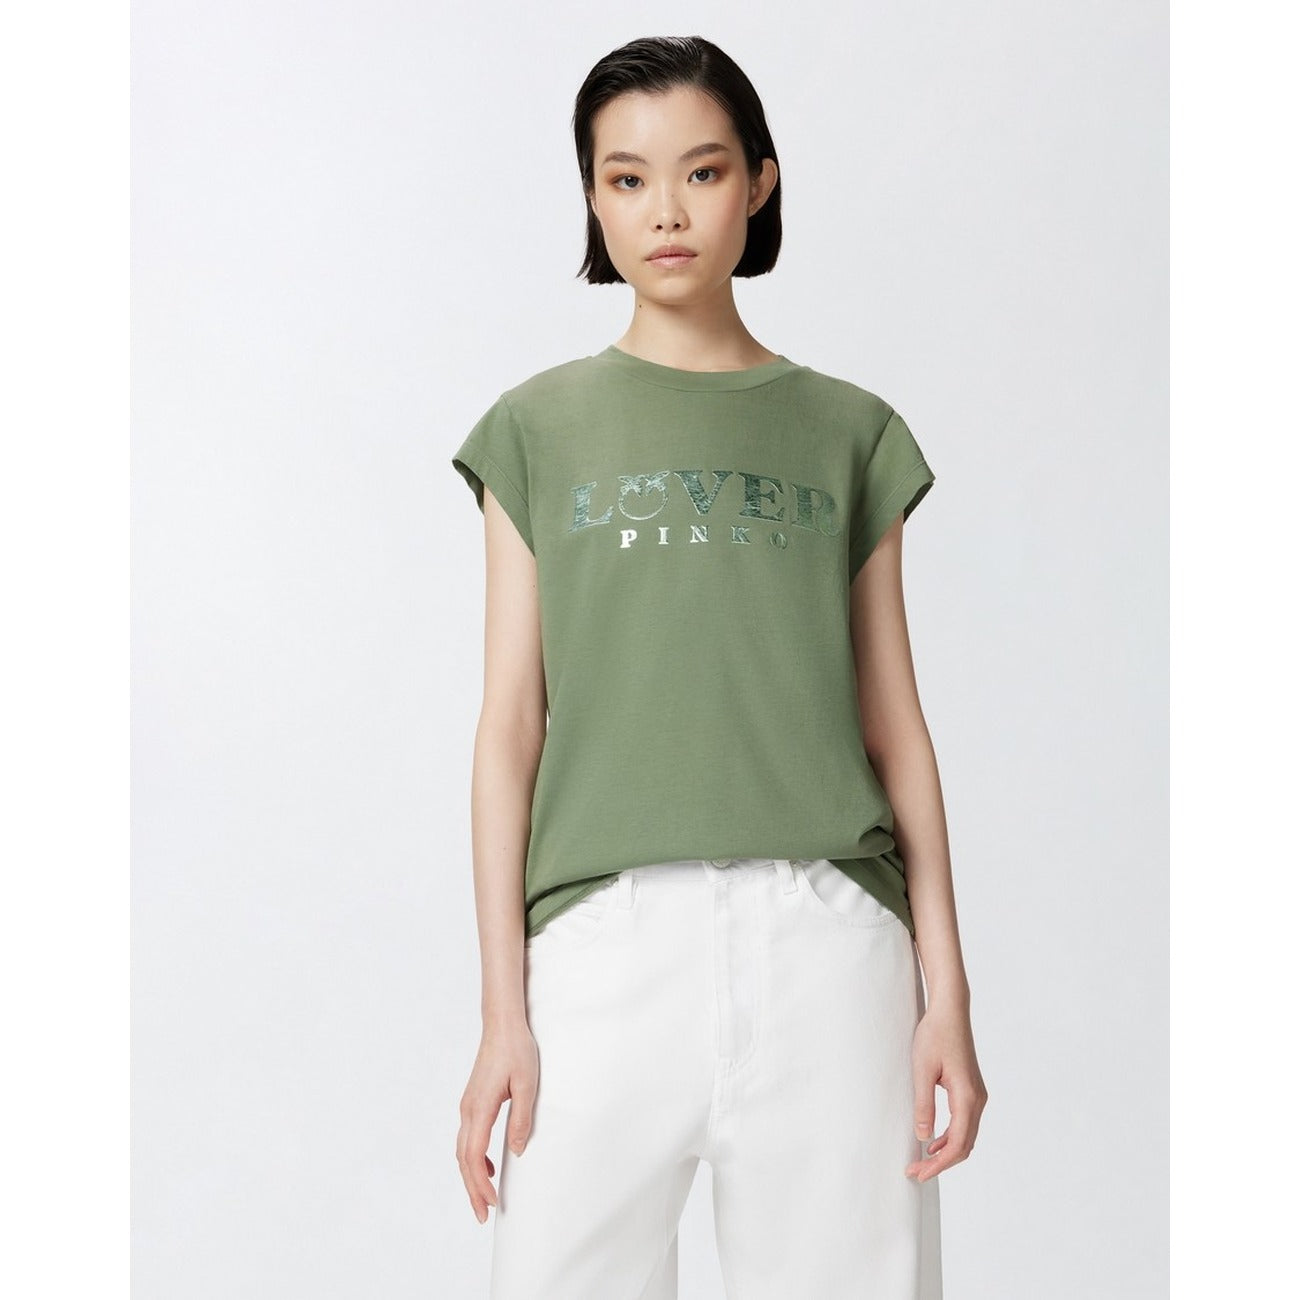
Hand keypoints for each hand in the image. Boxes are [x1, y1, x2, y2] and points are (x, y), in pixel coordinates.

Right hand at [456, 1021, 539, 1222]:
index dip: (480, 1183)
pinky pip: (468, 1138)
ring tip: (484, 1198)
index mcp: (479, 1107)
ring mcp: (467, 1106)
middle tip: (483, 1215)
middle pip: (463, 1159)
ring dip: (471, 1176)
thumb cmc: (516, 1050)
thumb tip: (516, 1151)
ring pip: (462, 1150)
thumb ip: (521, 1118)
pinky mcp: (472, 1102)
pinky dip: (473, 1158)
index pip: (473, 1155)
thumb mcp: (526, 1084)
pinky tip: (487, 1166)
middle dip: (472, 1189)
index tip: (492, 1202)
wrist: (502, 1025)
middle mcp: (467, 1110)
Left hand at [905, 1000, 987, 1181]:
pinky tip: (933, 1141)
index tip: (918, 1173)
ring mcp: (978, 1096)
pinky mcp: (972, 1090)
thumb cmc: (935, 1035)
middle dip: (941, 1163)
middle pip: (964, 1146)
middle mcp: (978, 1100)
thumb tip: (923, 1137)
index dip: (937, 1164)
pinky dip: (950, 1137)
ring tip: (921, 1161)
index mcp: (967, 1097)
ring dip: (946, 1152)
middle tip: (915, 1172)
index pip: (956, 1144)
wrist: (950, 1012)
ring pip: (966, 1136)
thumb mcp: (922, 1069)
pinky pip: (965, 1123)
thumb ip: (924, 1104)